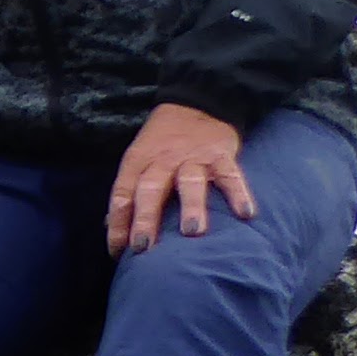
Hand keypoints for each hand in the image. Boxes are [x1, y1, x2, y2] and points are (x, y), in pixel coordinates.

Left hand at [108, 103, 254, 253]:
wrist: (196, 103)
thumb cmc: (162, 142)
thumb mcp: (139, 159)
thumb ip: (128, 192)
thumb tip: (110, 227)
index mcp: (138, 162)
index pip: (122, 194)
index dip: (118, 223)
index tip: (118, 252)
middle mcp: (162, 161)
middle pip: (150, 189)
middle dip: (145, 218)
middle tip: (144, 246)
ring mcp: (193, 158)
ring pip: (190, 182)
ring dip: (190, 206)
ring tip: (192, 233)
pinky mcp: (221, 154)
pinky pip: (230, 174)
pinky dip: (238, 192)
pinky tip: (246, 214)